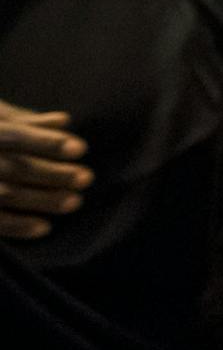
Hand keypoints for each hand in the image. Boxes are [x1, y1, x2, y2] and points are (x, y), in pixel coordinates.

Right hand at [0, 101, 90, 239]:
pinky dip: (17, 226)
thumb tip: (64, 120)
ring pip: (6, 194)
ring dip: (42, 200)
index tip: (81, 148)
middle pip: (15, 167)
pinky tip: (45, 228)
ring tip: (75, 202)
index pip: (17, 135)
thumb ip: (24, 121)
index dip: (48, 142)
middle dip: (53, 174)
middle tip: (87, 178)